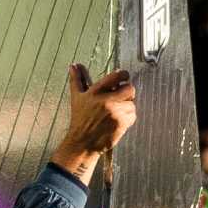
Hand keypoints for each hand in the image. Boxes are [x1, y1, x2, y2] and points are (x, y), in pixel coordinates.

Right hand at [51, 65, 136, 182]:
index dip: (123, 75)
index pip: (116, 76)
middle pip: (129, 88)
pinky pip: (133, 115)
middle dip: (128, 91)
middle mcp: (106, 100)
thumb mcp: (77, 97)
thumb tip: (74, 65)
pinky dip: (128, 117)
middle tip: (122, 96)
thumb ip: (77, 79)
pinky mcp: (121, 123)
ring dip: (127, 107)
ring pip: (132, 103)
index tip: (124, 76)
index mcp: (95, 92)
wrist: (83, 142)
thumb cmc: (80, 119)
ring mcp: (115, 112)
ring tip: (116, 112)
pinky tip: (118, 120)